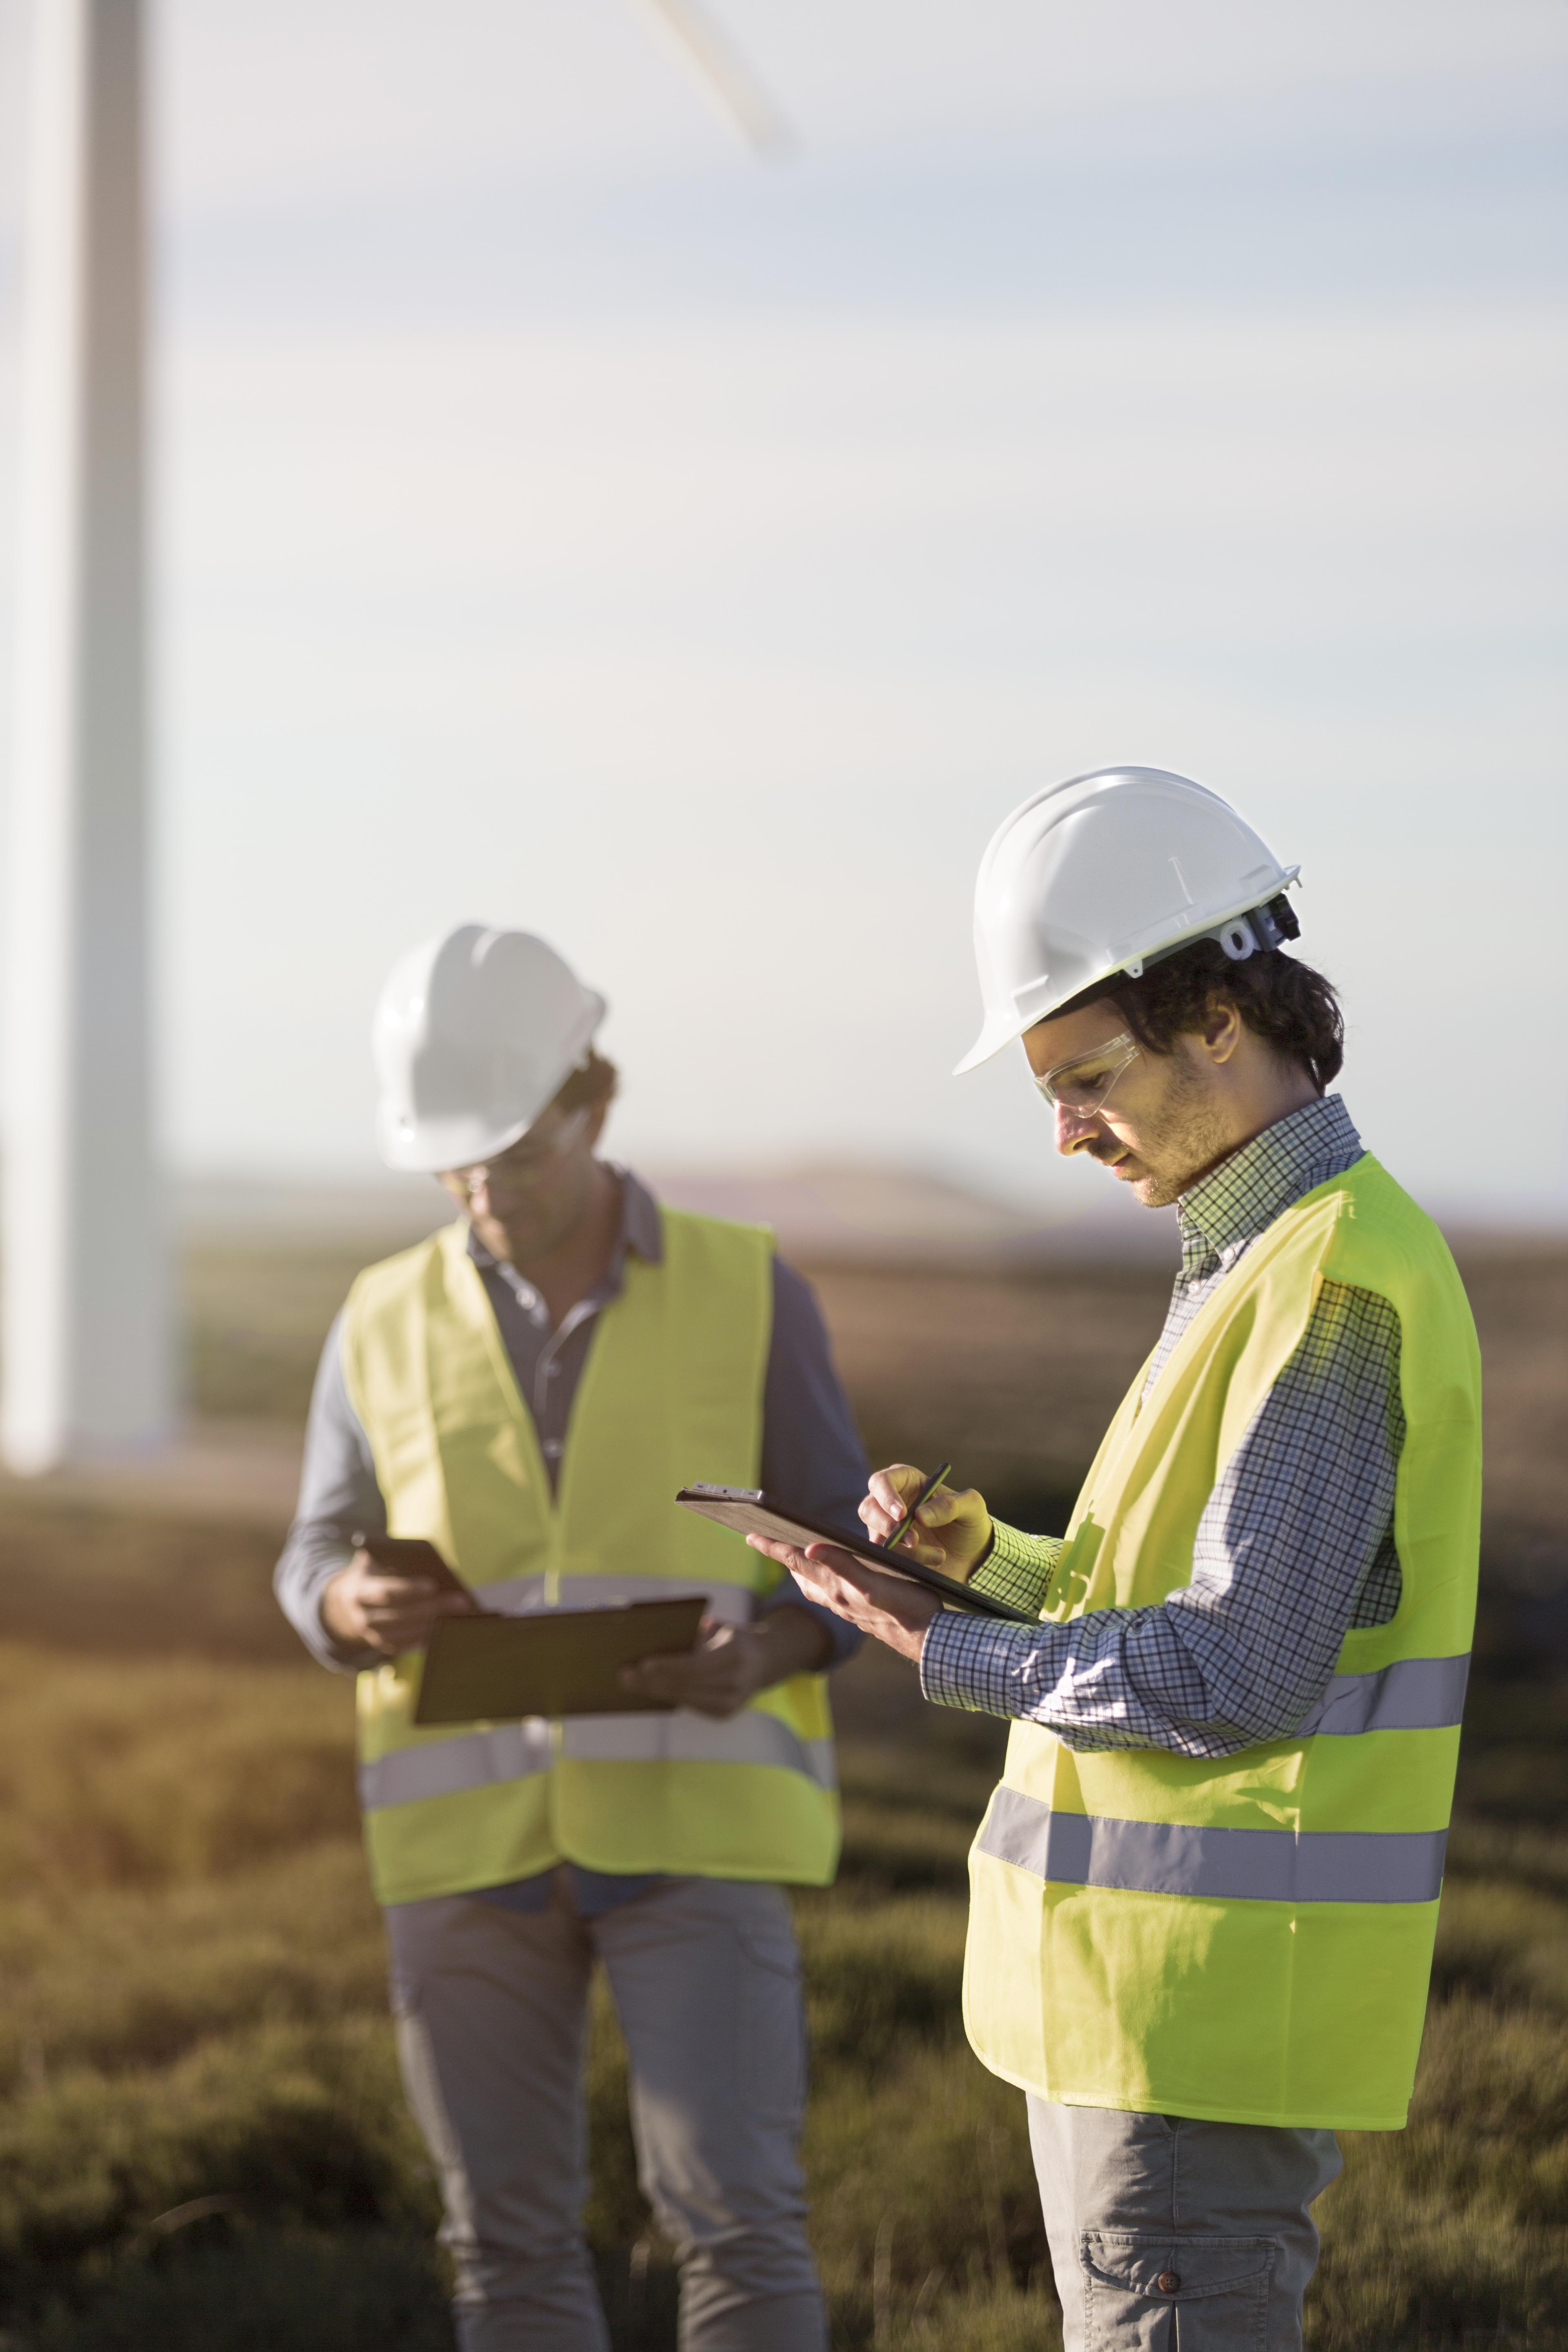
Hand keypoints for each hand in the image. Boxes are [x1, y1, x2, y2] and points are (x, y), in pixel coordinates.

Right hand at [320, 1548, 477, 1656]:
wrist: (344, 1603)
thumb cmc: (371, 1573)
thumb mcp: (373, 1560)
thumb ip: (392, 1558)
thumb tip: (426, 1561)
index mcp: (359, 1591)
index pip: (386, 1592)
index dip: (409, 1590)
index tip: (433, 1584)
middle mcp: (362, 1617)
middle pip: (400, 1616)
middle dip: (432, 1608)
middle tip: (461, 1601)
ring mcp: (371, 1635)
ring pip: (405, 1634)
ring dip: (433, 1625)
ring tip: (459, 1615)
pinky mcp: (381, 1645)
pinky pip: (406, 1645)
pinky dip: (426, 1637)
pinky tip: (446, 1627)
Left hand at [619, 1606, 831, 1718]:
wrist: (765, 1661)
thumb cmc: (732, 1638)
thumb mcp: (718, 1628)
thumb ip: (693, 1634)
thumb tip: (651, 1638)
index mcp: (735, 1654)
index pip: (695, 1665)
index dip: (668, 1666)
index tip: (642, 1663)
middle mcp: (736, 1682)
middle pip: (684, 1685)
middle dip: (651, 1681)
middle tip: (623, 1676)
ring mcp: (732, 1702)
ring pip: (684, 1698)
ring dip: (654, 1691)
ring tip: (630, 1683)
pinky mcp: (724, 1714)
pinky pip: (690, 1705)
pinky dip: (669, 1697)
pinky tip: (650, 1690)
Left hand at [745, 1535, 939, 1663]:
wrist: (929, 1639)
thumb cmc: (908, 1608)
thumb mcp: (875, 1584)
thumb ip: (843, 1565)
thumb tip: (810, 1547)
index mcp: (836, 1586)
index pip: (796, 1561)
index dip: (773, 1547)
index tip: (750, 1534)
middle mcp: (836, 1597)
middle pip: (798, 1571)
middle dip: (779, 1554)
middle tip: (760, 1539)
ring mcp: (846, 1606)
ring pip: (811, 1584)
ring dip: (796, 1567)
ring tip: (787, 1555)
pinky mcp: (858, 1612)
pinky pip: (827, 1593)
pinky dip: (817, 1580)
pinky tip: (824, 1581)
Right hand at [860, 1463, 991, 1582]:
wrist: (973, 1555)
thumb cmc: (970, 1521)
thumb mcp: (972, 1506)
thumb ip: (950, 1504)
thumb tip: (919, 1515)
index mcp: (906, 1482)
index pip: (882, 1482)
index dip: (886, 1496)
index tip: (902, 1514)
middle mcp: (891, 1505)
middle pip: (869, 1509)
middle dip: (887, 1526)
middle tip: (913, 1540)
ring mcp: (887, 1531)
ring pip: (878, 1538)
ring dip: (904, 1550)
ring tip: (939, 1556)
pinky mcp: (891, 1555)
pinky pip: (887, 1560)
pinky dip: (908, 1564)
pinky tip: (932, 1566)